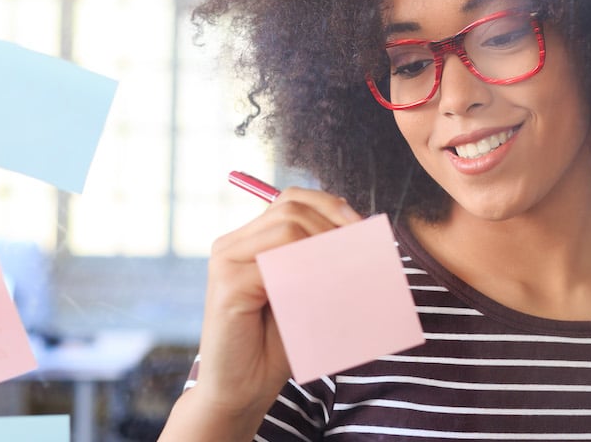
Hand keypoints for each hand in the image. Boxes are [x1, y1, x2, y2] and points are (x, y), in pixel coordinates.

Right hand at [166, 187, 361, 436]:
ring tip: (348, 271)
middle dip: (334, 224)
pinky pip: (277, 264)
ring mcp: (226, 262)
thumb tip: (361, 232)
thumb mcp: (304, 292)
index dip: (331, 206)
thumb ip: (319, 260)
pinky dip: (309, 273)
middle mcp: (232, 245)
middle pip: (291, 208)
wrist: (242, 390)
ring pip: (287, 230)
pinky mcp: (227, 285)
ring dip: (326, 247)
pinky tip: (326, 291)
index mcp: (249, 240)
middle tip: (362, 249)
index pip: (292, 200)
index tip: (364, 228)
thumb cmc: (276, 344)